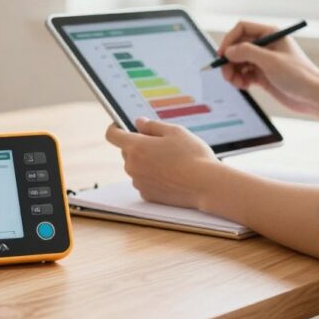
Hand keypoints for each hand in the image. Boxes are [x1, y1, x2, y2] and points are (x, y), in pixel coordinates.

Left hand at [105, 118, 219, 209]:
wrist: (206, 185)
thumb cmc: (192, 156)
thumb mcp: (174, 132)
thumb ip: (152, 125)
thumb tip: (138, 122)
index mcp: (136, 147)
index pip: (112, 135)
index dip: (115, 127)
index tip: (122, 125)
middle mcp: (132, 166)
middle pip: (126, 151)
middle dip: (139, 145)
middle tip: (161, 144)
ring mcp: (139, 182)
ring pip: (136, 167)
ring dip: (146, 162)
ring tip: (171, 161)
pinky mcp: (147, 195)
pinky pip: (144, 181)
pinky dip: (153, 177)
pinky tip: (171, 175)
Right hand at [218, 21, 318, 114]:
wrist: (313, 96)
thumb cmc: (298, 75)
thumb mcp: (270, 61)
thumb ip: (247, 52)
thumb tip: (228, 51)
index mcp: (270, 34)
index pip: (242, 29)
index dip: (229, 40)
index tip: (222, 55)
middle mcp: (266, 45)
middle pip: (238, 46)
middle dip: (229, 60)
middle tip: (226, 74)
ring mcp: (264, 61)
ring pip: (239, 62)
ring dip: (233, 72)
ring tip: (236, 83)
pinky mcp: (263, 75)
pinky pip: (244, 74)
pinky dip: (240, 80)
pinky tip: (244, 86)